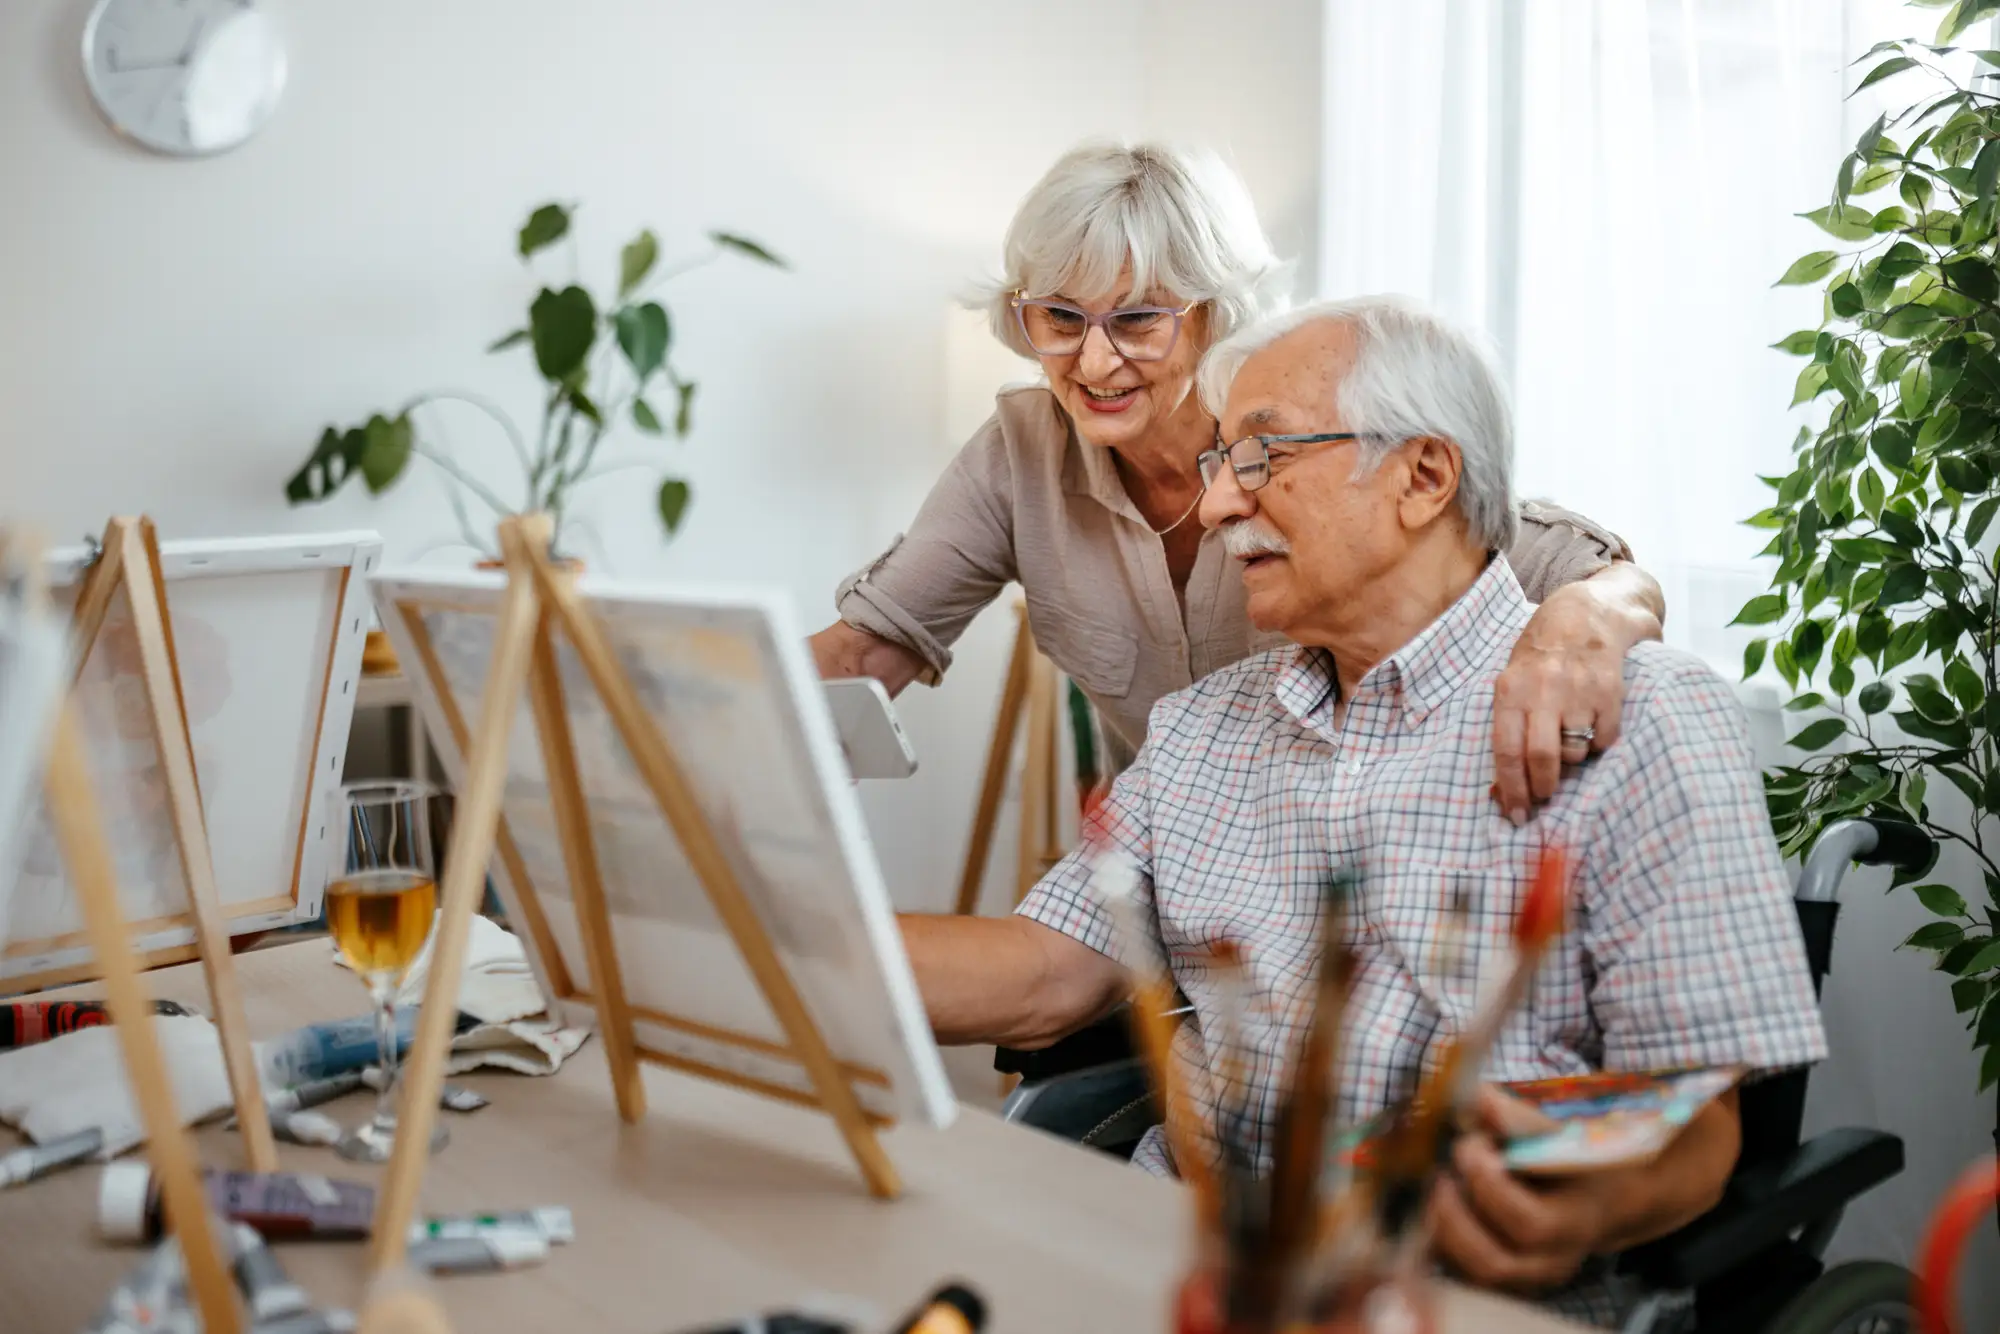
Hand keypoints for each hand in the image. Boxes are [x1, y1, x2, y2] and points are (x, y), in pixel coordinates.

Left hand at [1427, 1086, 1614, 1293]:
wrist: (1580, 1195)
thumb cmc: (1559, 1157)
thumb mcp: (1548, 1133)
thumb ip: (1513, 1117)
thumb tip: (1480, 1097)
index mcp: (1572, 1225)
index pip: (1527, 1223)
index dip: (1488, 1185)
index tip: (1467, 1147)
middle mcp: (1547, 1264)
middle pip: (1492, 1263)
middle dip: (1454, 1214)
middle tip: (1440, 1172)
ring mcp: (1518, 1282)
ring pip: (1466, 1272)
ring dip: (1439, 1225)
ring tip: (1436, 1183)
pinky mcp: (1490, 1283)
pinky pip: (1451, 1272)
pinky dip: (1432, 1237)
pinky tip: (1429, 1200)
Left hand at [1492, 570, 1659, 819]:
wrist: (1586, 613)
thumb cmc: (1540, 655)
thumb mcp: (1512, 681)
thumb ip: (1507, 728)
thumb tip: (1499, 790)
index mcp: (1511, 689)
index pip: (1506, 750)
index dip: (1511, 789)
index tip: (1516, 815)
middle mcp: (1544, 690)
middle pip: (1543, 758)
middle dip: (1543, 787)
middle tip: (1544, 796)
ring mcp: (1580, 691)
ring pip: (1575, 753)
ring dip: (1571, 759)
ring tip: (1568, 739)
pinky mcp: (1611, 693)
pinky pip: (1603, 741)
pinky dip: (1597, 743)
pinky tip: (1590, 723)